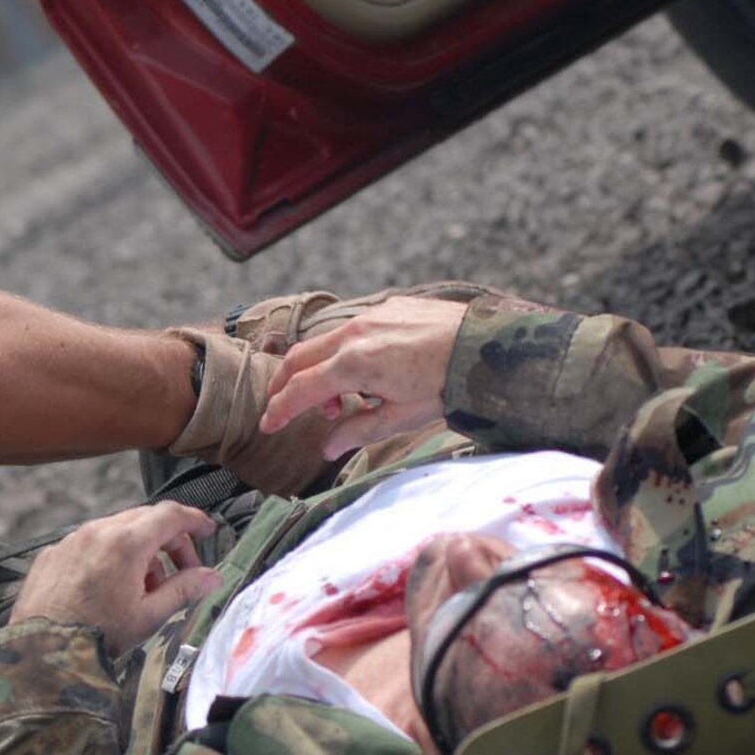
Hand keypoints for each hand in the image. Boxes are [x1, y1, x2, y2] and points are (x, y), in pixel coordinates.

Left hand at [12, 503, 222, 654]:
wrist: (41, 651)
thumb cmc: (95, 635)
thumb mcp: (148, 616)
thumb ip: (184, 590)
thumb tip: (211, 577)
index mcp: (126, 543)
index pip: (170, 515)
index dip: (194, 520)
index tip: (207, 530)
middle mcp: (96, 532)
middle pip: (145, 519)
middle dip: (169, 541)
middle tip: (181, 571)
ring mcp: (71, 540)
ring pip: (117, 530)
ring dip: (139, 550)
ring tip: (144, 588)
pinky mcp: (53, 553)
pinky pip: (89, 543)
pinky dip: (108, 556)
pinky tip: (110, 588)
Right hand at [259, 298, 468, 456]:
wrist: (487, 348)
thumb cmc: (448, 385)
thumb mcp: (402, 417)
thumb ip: (359, 430)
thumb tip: (328, 448)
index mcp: (354, 364)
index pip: (301, 389)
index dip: (280, 410)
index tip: (268, 425)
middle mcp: (354, 334)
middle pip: (299, 358)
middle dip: (284, 384)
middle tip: (282, 406)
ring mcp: (370, 316)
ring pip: (324, 342)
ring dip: (318, 370)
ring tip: (340, 401)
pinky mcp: (387, 306)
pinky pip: (350, 330)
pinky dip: (343, 352)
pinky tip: (365, 374)